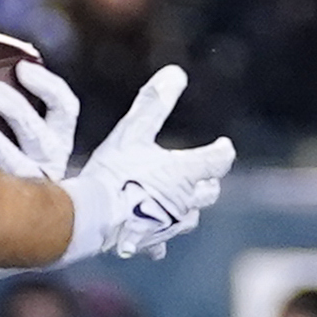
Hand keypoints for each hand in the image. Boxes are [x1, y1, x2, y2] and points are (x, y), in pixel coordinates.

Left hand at [0, 62, 80, 179]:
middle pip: (39, 134)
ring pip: (14, 161)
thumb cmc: (0, 146)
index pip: (64, 109)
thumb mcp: (17, 121)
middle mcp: (47, 162)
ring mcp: (24, 185)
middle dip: (16, 111)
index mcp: (57, 137)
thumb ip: (12, 94)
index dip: (47, 88)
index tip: (21, 68)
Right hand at [59, 66, 233, 262]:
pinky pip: (161, 244)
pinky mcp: (151, 243)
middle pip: (210, 192)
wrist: (93, 217)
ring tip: (176, 201)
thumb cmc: (114, 172)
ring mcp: (170, 225)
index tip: (222, 144)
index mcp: (185, 173)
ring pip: (190, 218)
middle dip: (207, 181)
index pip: (220, 160)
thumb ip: (155, 102)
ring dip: (187, 207)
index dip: (223, 150)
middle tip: (201, 174)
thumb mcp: (132, 131)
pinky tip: (154, 241)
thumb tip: (176, 73)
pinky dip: (159, 239)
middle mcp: (185, 201)